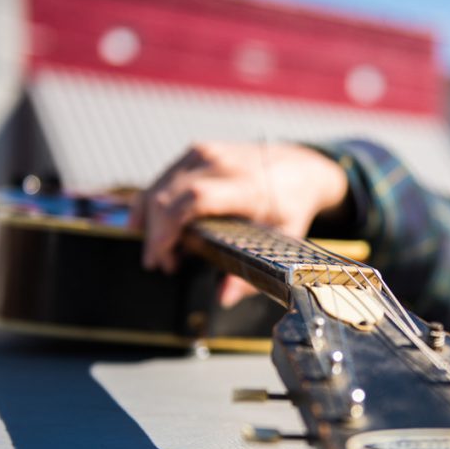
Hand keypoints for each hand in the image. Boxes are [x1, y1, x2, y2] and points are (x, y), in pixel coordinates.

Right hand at [129, 142, 348, 305]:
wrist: (300, 165)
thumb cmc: (291, 204)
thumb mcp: (283, 240)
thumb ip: (253, 269)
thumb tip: (223, 297)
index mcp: (246, 185)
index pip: (195, 199)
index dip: (169, 227)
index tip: (161, 257)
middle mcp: (221, 163)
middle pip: (168, 196)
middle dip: (155, 235)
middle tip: (162, 265)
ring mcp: (206, 152)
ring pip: (159, 186)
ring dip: (149, 221)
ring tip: (161, 253)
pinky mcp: (196, 151)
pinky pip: (163, 178)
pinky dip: (152, 205)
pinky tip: (152, 229)